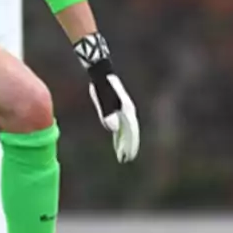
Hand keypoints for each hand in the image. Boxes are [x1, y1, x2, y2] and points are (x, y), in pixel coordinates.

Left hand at [74, 33, 139, 162]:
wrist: (102, 73)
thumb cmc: (102, 85)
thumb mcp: (103, 98)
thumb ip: (107, 113)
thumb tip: (112, 129)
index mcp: (127, 110)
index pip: (131, 132)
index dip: (130, 145)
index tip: (127, 156)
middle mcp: (128, 111)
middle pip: (130, 132)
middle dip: (128, 146)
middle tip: (125, 159)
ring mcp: (123, 110)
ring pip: (126, 129)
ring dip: (124, 141)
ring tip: (122, 154)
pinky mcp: (117, 109)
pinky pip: (120, 125)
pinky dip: (119, 134)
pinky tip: (116, 140)